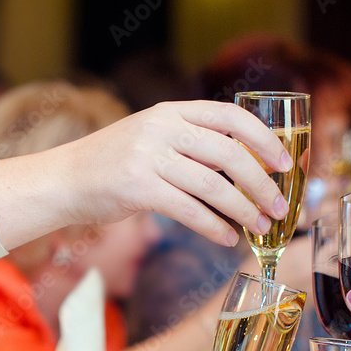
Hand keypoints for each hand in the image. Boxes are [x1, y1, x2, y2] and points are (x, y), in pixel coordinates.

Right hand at [58, 100, 292, 244]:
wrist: (65, 178)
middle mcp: (163, 128)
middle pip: (230, 154)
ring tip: (261, 227)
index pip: (231, 116)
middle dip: (262, 183)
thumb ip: (193, 144)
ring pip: (213, 186)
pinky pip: (189, 211)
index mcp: (173, 111)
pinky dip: (215, 228)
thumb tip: (246, 167)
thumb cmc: (116, 163)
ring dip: (244, 210)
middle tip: (279, 206)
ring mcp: (149, 157)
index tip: (285, 163)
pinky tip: (228, 239)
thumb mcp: (155, 137)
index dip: (264, 139)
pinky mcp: (138, 188)